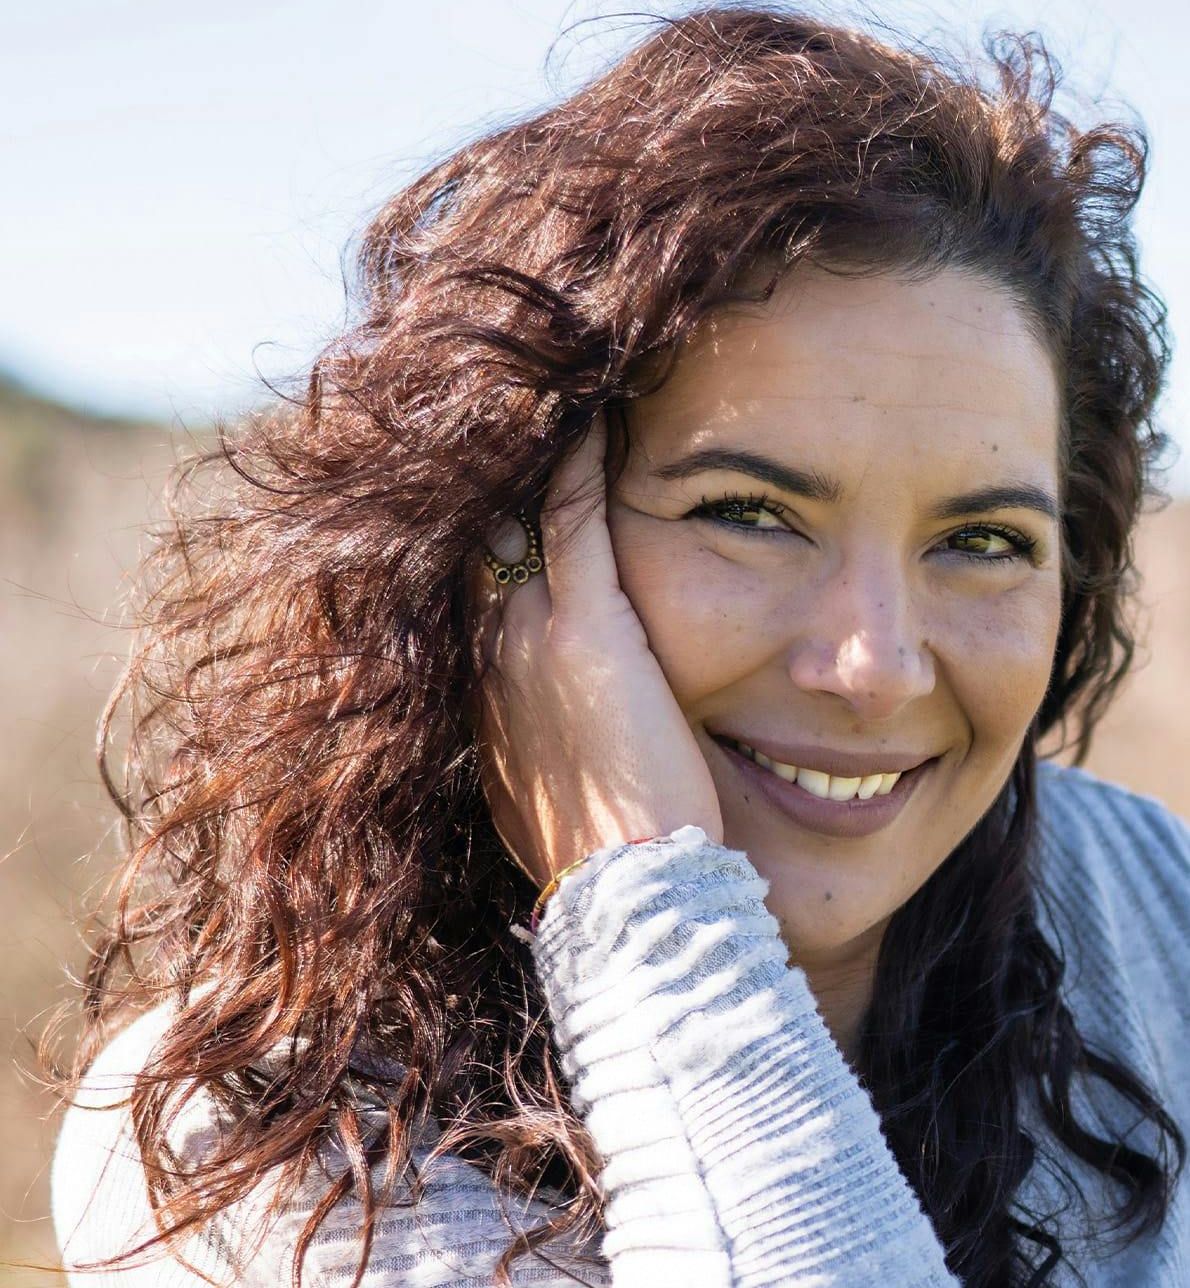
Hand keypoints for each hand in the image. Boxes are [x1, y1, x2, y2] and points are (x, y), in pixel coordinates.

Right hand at [473, 416, 723, 885]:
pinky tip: (595, 403)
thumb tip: (555, 756)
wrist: (628, 898)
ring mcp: (528, 640)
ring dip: (526, 457)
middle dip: (484, 484)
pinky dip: (581, 457)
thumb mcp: (549, 804)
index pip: (464, 593)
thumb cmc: (610, 865)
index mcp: (478, 702)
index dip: (471, 539)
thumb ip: (541, 759)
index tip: (481, 494)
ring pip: (513, 517)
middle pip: (472, 541)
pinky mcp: (588, 630)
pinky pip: (574, 516)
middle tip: (494, 416)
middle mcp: (485, 660)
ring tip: (543, 389)